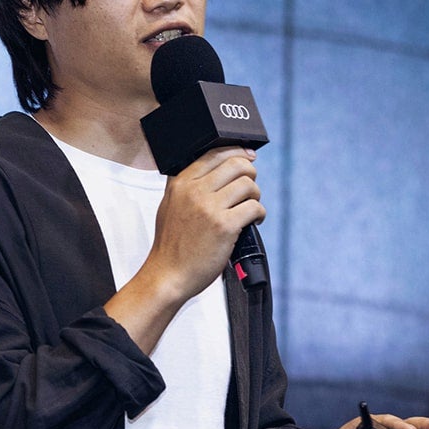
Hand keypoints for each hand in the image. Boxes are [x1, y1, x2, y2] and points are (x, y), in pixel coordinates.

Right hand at [141, 146, 262, 300]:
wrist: (168, 275)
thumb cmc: (172, 245)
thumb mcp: (169, 205)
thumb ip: (186, 186)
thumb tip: (214, 170)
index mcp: (181, 183)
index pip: (215, 153)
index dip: (238, 152)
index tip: (249, 157)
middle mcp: (194, 191)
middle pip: (236, 164)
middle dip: (251, 173)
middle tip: (250, 189)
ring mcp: (209, 208)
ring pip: (248, 185)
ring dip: (256, 196)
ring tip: (250, 208)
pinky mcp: (224, 226)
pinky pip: (254, 208)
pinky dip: (259, 214)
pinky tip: (254, 221)